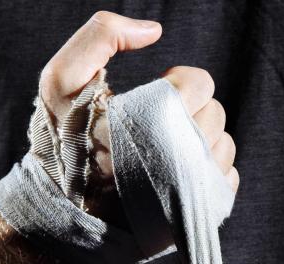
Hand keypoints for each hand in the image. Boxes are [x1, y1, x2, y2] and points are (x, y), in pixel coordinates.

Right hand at [38, 11, 238, 220]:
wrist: (59, 212)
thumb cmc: (62, 143)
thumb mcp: (61, 79)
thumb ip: (101, 35)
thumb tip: (153, 30)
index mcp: (157, 118)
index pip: (201, 83)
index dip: (177, 83)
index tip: (154, 95)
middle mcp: (184, 156)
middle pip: (215, 114)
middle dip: (189, 112)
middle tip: (156, 125)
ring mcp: (194, 189)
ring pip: (223, 147)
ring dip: (200, 142)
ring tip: (165, 150)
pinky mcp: (197, 214)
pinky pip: (225, 180)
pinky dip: (208, 173)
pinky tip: (176, 174)